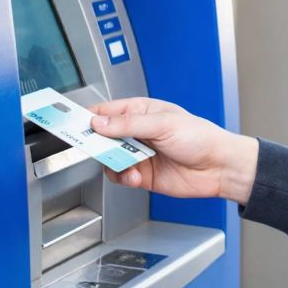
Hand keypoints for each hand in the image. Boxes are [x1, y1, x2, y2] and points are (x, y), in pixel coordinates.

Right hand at [89, 97, 257, 203]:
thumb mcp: (163, 124)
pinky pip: (119, 176)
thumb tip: (99, 122)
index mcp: (141, 111)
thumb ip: (128, 124)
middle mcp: (136, 132)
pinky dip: (122, 177)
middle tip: (90, 147)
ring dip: (112, 162)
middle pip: (102, 136)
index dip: (86, 116)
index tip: (68, 123)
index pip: (105, 111)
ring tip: (126, 163)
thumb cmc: (200, 137)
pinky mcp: (141, 174)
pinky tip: (133, 175)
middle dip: (95, 143)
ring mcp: (138, 153)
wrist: (219, 167)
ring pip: (108, 158)